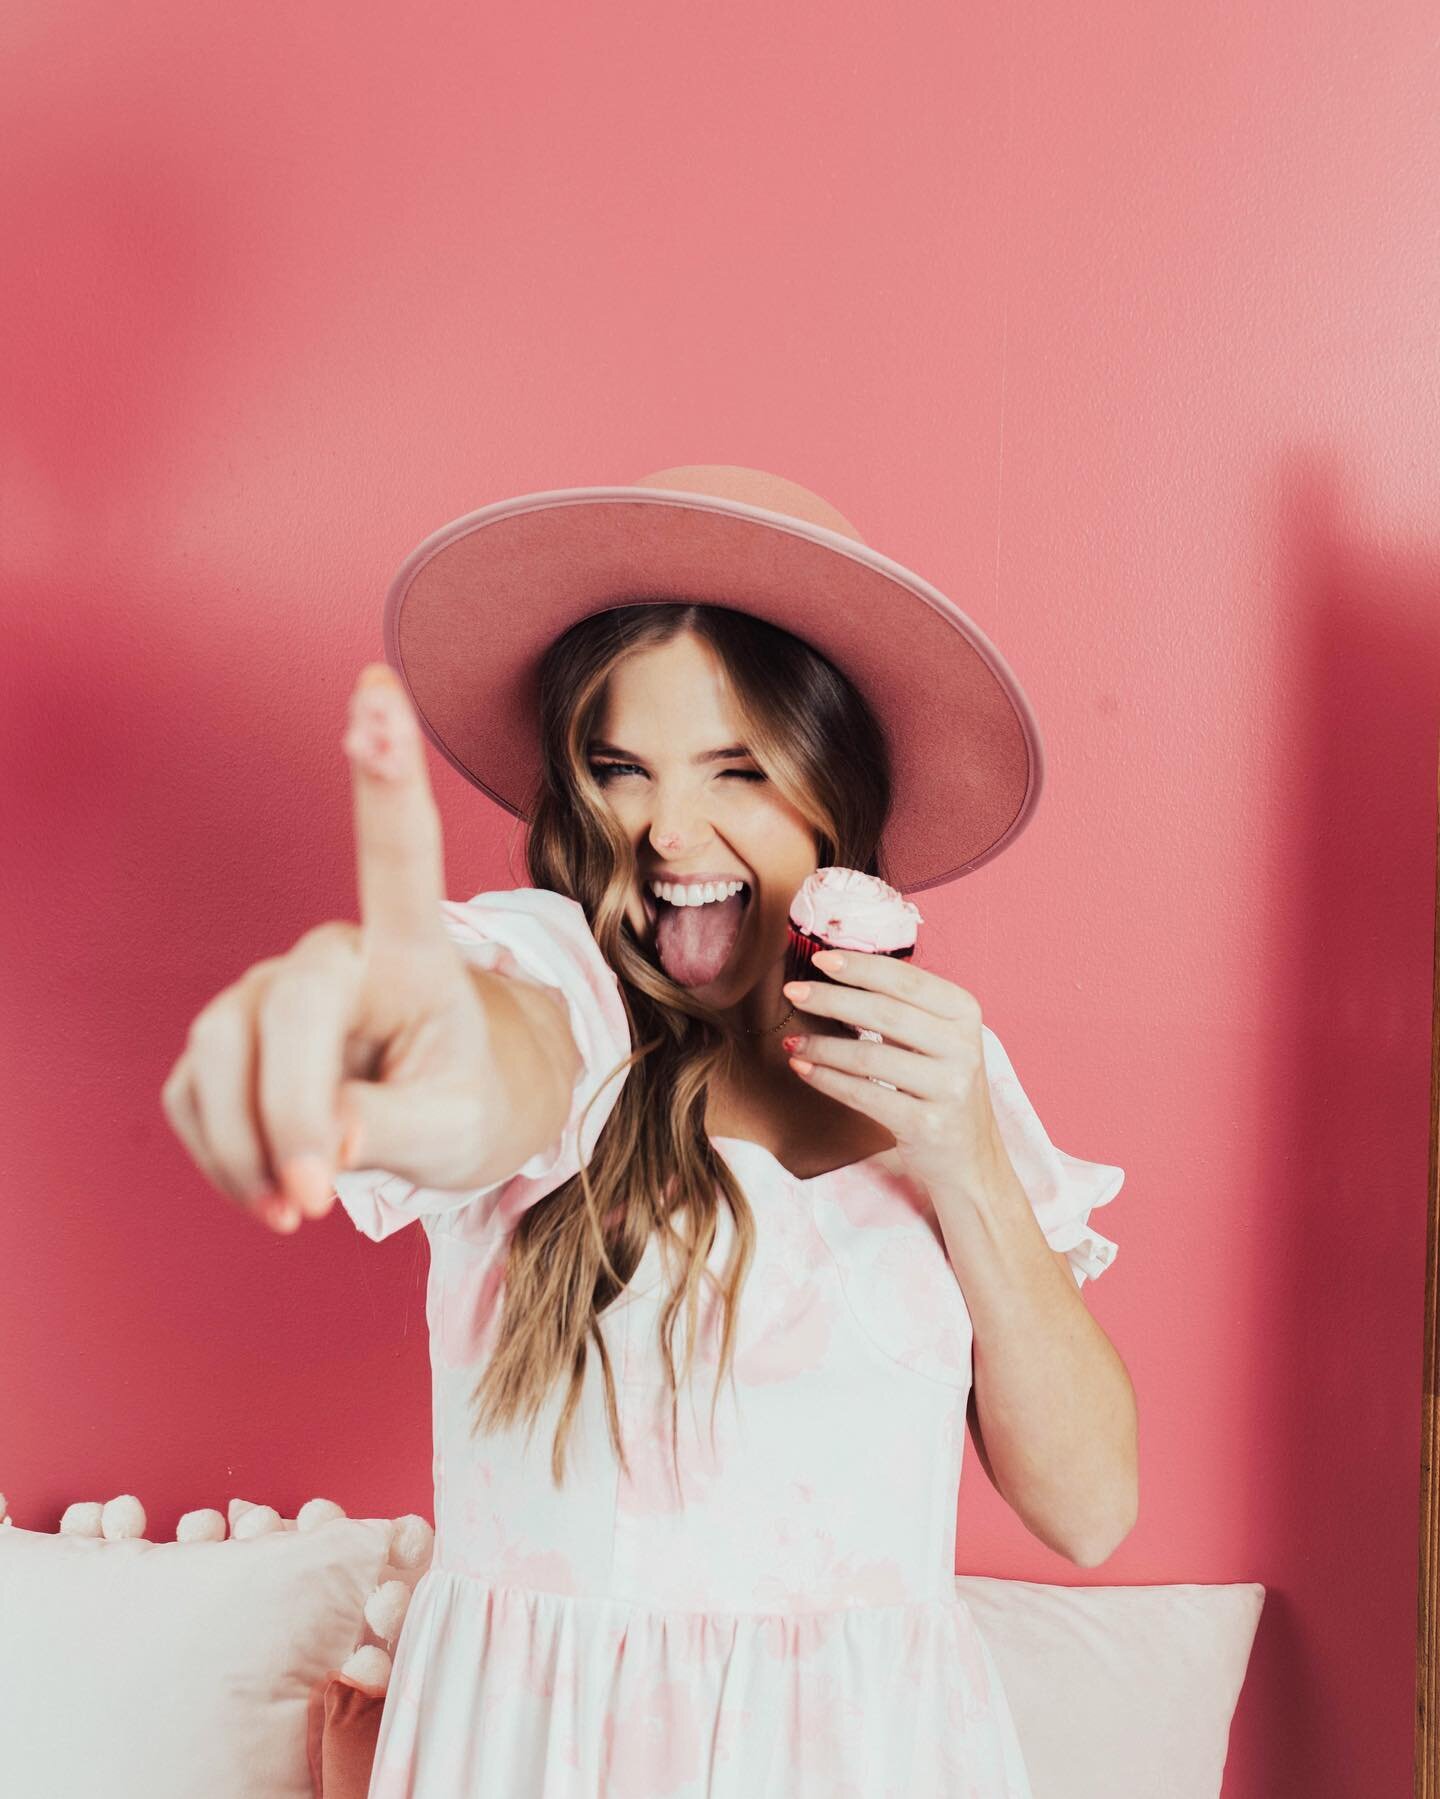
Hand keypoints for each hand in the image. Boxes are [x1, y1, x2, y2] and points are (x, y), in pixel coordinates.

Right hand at [160, 664, 501, 1233]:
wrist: (447, 1117)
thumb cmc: (468, 1103)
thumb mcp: (460, 1129)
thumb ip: (397, 1128)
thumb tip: (322, 1142)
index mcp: (416, 954)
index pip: (400, 852)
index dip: (385, 772)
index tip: (375, 692)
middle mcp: (336, 954)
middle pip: (287, 1010)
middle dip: (291, 1113)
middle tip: (316, 1199)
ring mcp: (269, 989)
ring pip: (220, 1054)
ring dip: (251, 1146)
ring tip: (300, 1207)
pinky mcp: (226, 1035)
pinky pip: (191, 1096)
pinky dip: (227, 1155)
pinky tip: (271, 1182)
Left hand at [781, 949, 1002, 1202]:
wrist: (970, 1158)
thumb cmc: (940, 1087)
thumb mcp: (935, 1039)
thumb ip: (899, 1007)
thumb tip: (835, 973)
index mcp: (964, 1013)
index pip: (905, 979)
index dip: (860, 967)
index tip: (818, 958)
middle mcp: (963, 1047)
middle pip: (884, 1012)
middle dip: (831, 999)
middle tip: (792, 992)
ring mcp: (948, 1087)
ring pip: (869, 1056)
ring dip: (822, 1046)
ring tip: (791, 1040)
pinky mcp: (927, 1125)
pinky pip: (864, 1094)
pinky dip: (827, 1078)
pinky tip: (803, 1067)